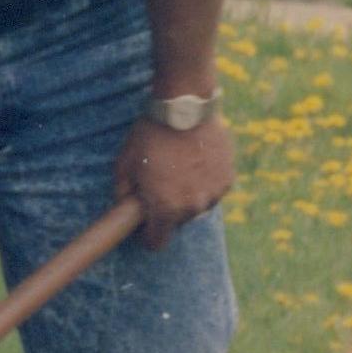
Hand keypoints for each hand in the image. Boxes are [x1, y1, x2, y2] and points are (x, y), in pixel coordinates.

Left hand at [112, 113, 233, 250]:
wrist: (184, 109)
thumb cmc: (150, 137)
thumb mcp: (124, 165)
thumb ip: (123, 194)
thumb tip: (126, 208)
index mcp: (165, 209)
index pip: (156, 242)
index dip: (147, 235)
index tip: (143, 225)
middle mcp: (193, 207)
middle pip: (177, 222)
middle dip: (167, 209)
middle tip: (159, 184)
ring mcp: (213, 194)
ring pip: (197, 206)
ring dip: (188, 196)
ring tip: (178, 169)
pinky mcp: (228, 179)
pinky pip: (213, 190)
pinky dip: (204, 182)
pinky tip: (195, 162)